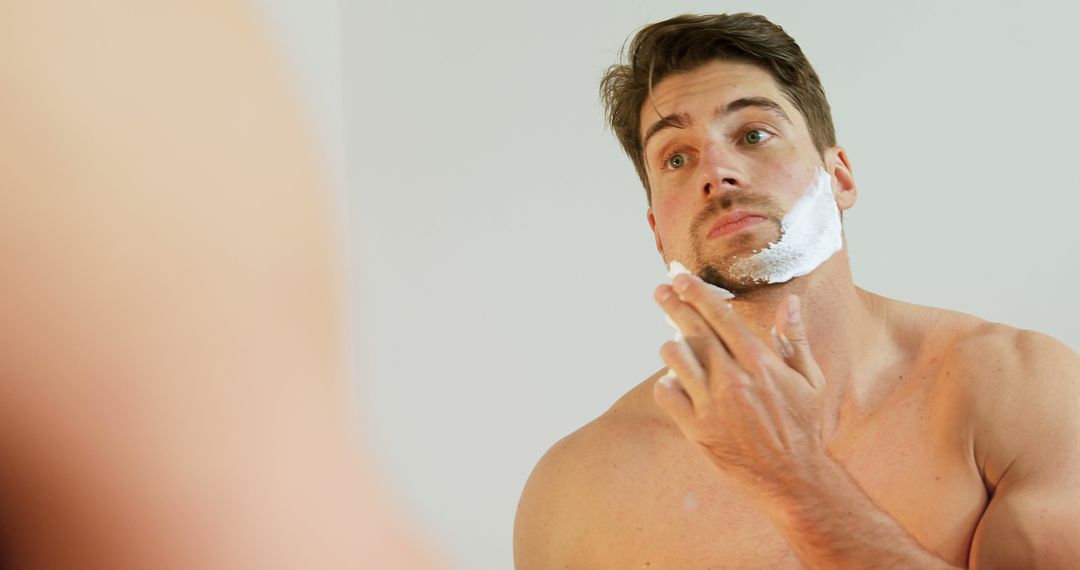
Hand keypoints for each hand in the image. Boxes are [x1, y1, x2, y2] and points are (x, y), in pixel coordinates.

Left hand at [652, 273, 828, 502]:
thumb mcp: (810, 380)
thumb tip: (791, 302)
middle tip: (661, 291)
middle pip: (693, 330)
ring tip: (672, 344)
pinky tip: (672, 383)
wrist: (792, 477)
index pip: (720, 316)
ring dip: (670, 347)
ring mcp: (712, 404)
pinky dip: (665, 385)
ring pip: (675, 359)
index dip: (697, 294)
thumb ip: (795, 340)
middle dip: (674, 305)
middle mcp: (732, 378)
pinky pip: (666, 395)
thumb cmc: (802, 427)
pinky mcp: (696, 428)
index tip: (680, 279)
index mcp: (759, 362)